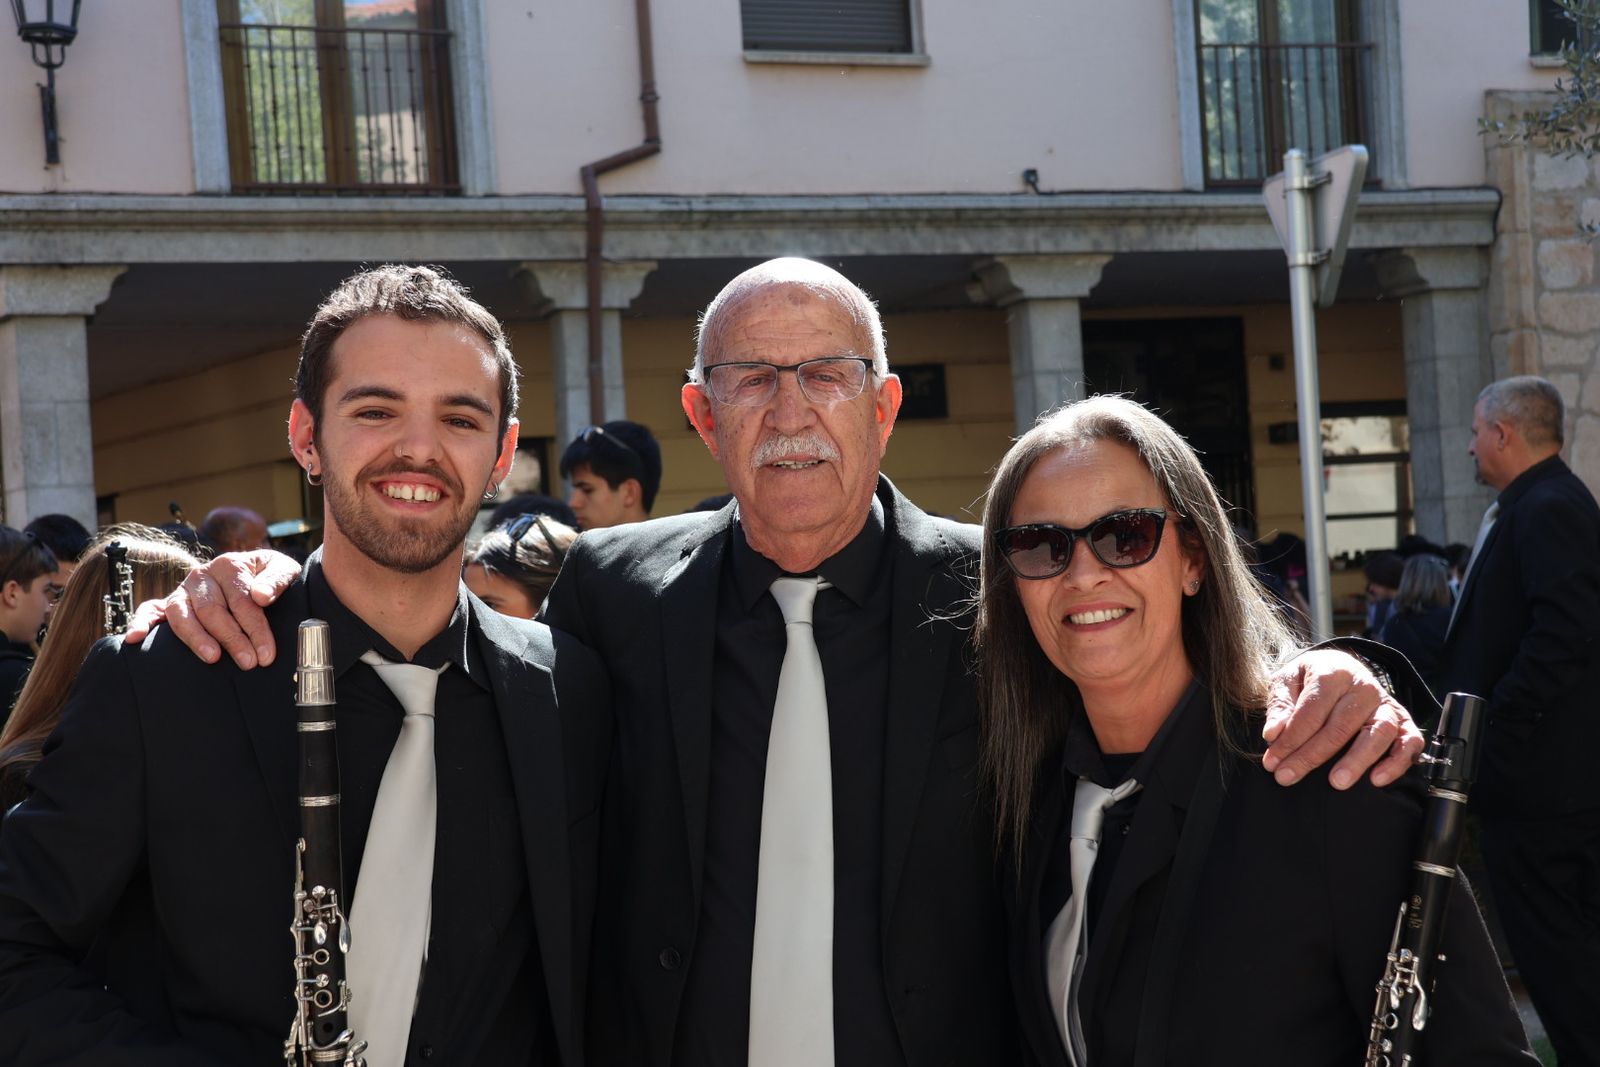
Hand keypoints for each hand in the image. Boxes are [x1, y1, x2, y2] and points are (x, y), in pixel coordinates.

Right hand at [122, 551, 300, 668]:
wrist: (255, 574)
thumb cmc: (269, 577)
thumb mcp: (284, 571)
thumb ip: (278, 580)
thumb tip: (261, 596)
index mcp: (229, 565)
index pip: (242, 599)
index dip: (255, 628)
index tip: (266, 654)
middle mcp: (202, 575)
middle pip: (213, 610)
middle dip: (232, 638)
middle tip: (248, 663)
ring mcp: (183, 590)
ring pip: (182, 614)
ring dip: (196, 637)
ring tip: (213, 657)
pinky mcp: (169, 603)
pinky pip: (150, 610)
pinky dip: (141, 622)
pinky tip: (135, 638)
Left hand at [1261, 649, 1424, 789]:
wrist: (1339, 667)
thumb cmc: (1309, 679)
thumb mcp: (1286, 681)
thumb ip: (1280, 706)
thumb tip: (1273, 733)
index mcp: (1333, 672)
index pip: (1311, 711)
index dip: (1290, 739)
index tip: (1272, 762)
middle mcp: (1364, 686)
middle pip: (1340, 726)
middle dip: (1311, 756)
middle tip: (1288, 776)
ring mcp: (1386, 703)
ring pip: (1378, 733)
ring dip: (1357, 761)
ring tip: (1336, 783)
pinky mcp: (1402, 719)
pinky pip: (1409, 741)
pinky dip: (1398, 762)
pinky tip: (1377, 780)